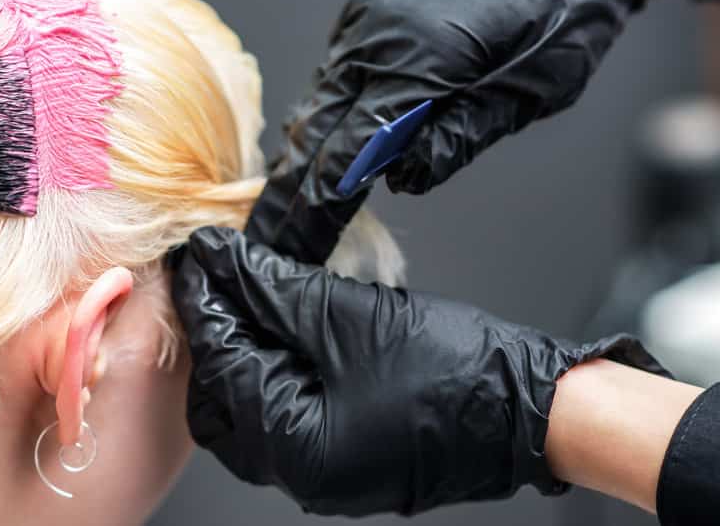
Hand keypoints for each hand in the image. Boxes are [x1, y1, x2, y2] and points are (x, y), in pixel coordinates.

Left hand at [171, 226, 667, 516]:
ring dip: (246, 341)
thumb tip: (225, 260)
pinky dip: (276, 361)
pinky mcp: (338, 453)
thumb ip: (276, 289)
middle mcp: (298, 474)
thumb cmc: (458, 374)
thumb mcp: (351, 319)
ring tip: (251, 285)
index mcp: (295, 451)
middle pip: (224, 393)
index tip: (197, 255)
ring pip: (252, 399)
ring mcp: (319, 469)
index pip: (221, 366)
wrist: (532, 409)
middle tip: (220, 270)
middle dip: (217, 327)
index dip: (205, 303)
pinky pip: (284, 407)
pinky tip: (283, 319)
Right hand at [248, 0, 686, 263]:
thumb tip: (400, 178)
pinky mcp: (367, 13)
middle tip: (273, 238)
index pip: (350, 147)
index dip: (320, 202)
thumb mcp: (530, 90)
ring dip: (302, 153)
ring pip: (317, 99)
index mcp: (417, 59)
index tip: (299, 242)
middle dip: (293, 188)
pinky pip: (332, 74)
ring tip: (284, 204)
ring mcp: (365, 20)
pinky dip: (322, 114)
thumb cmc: (565, 5)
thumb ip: (457, 138)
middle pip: (317, 127)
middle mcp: (376, 37)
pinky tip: (317, 145)